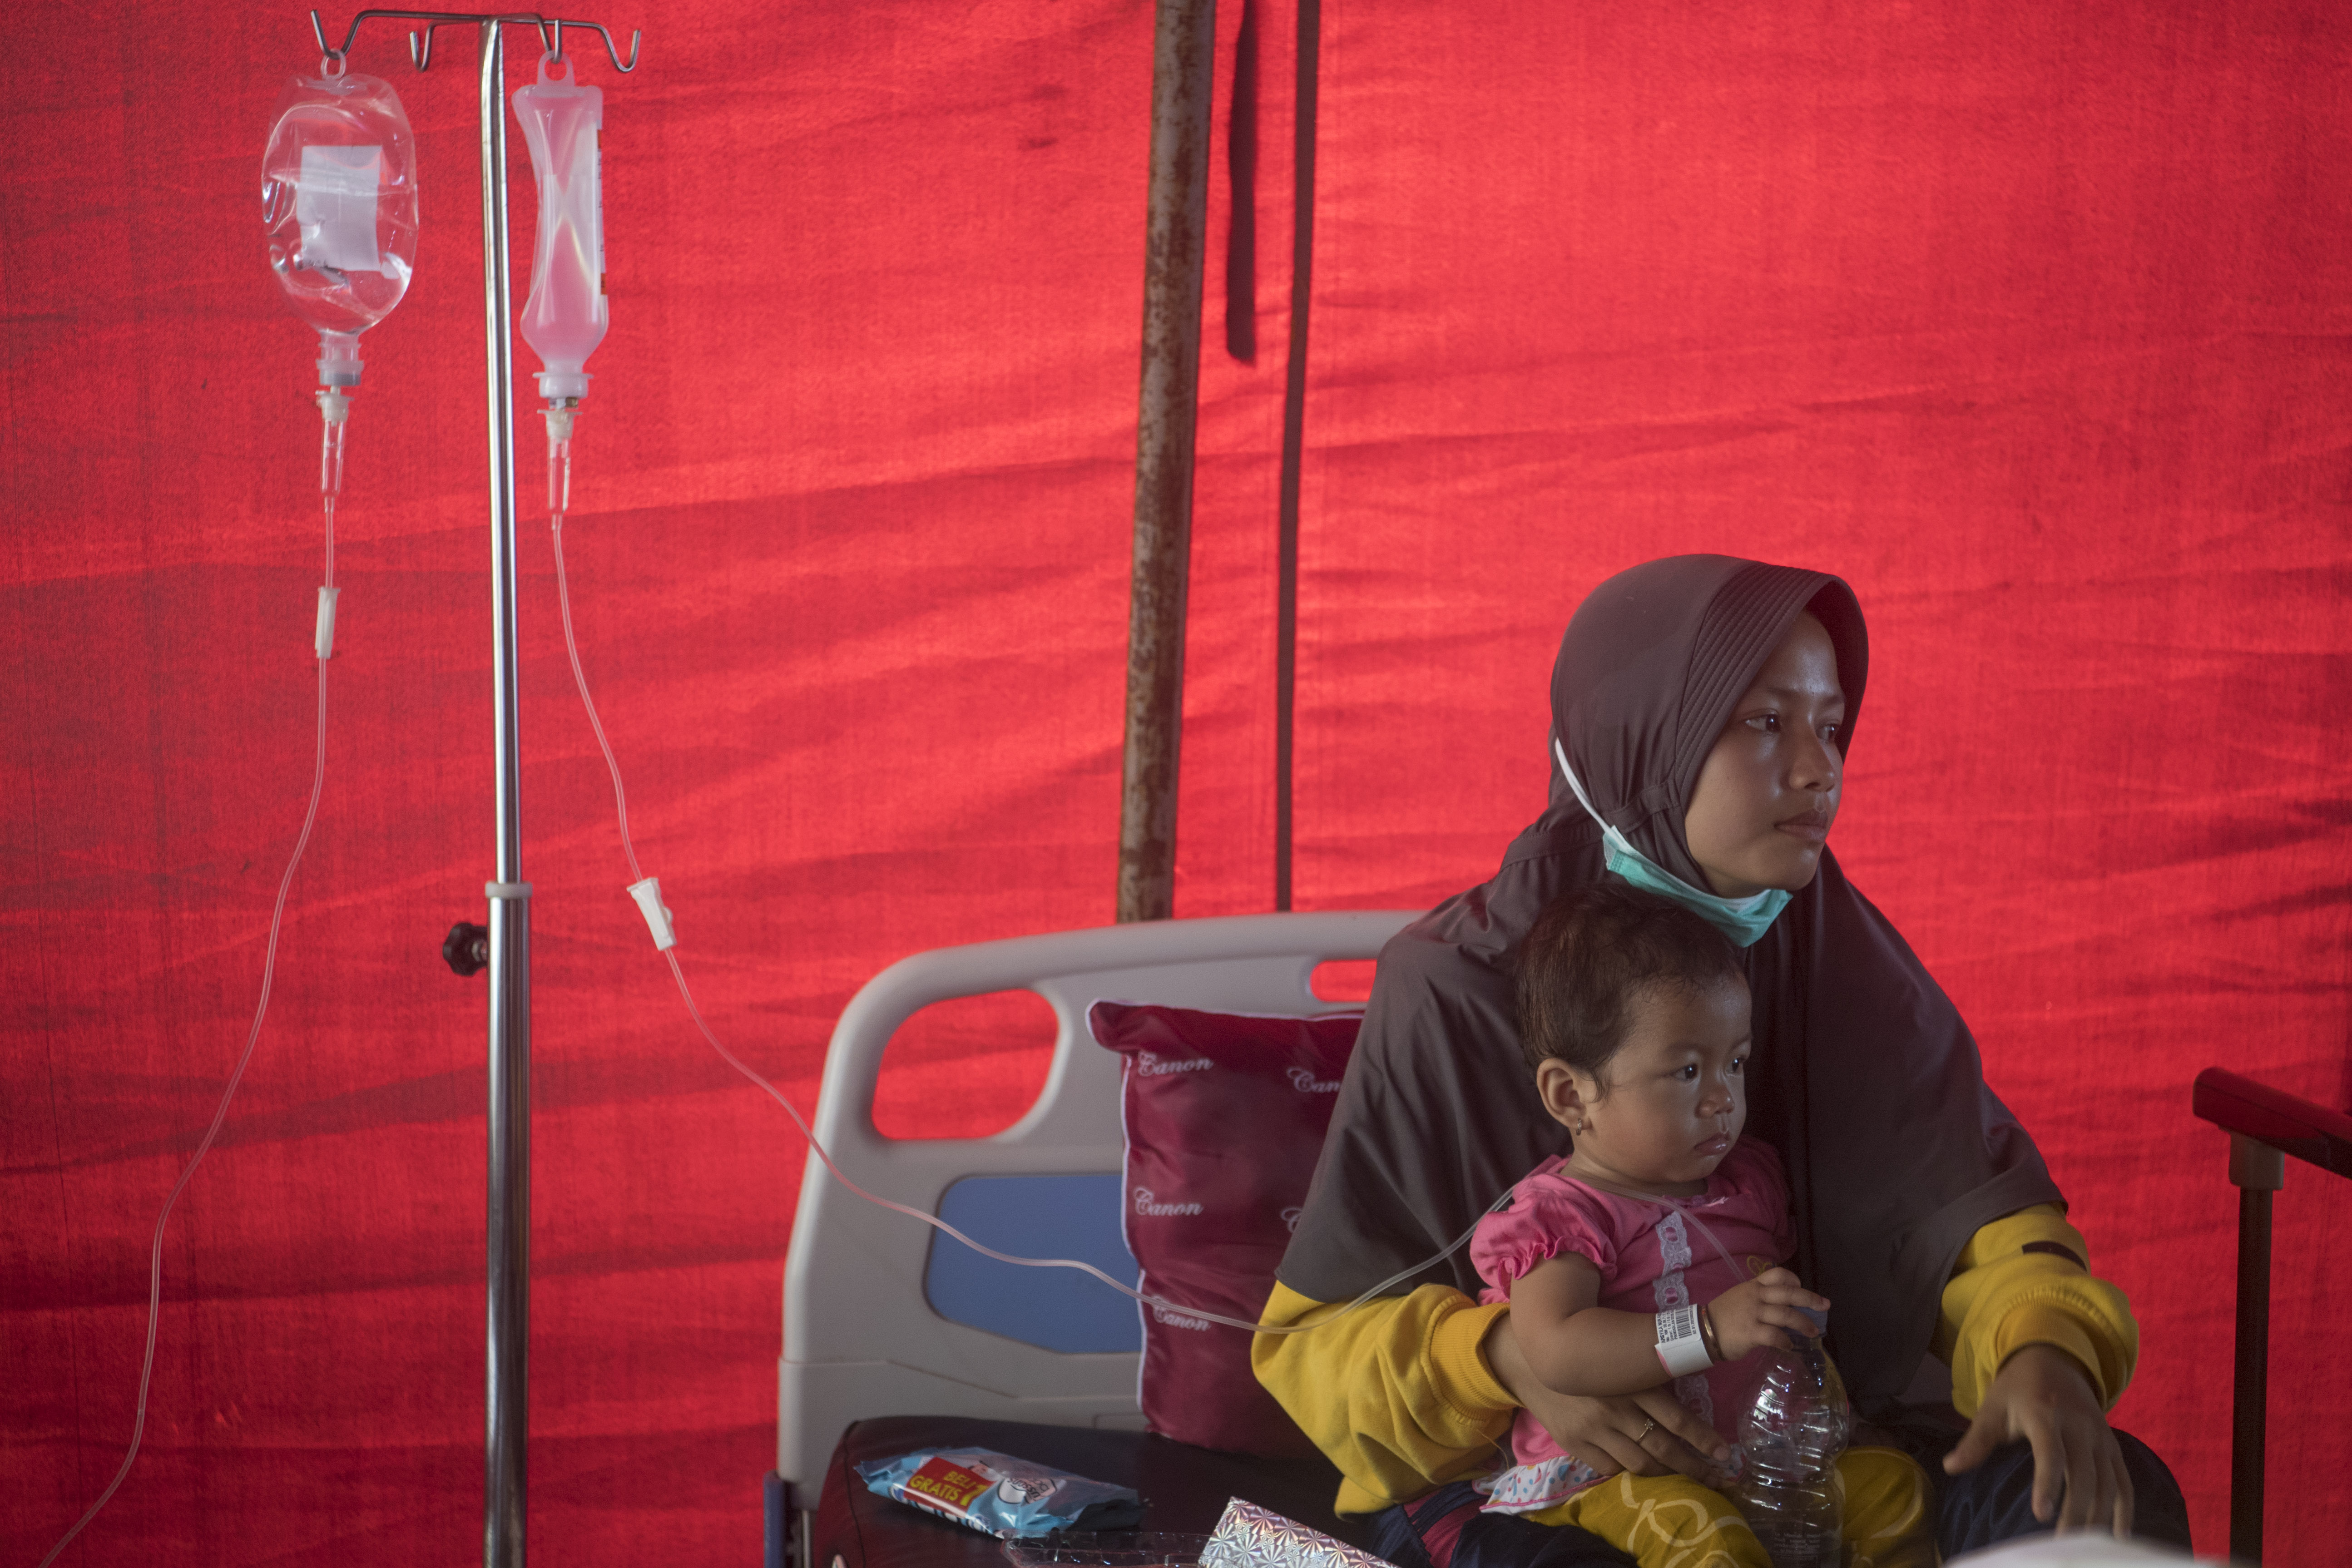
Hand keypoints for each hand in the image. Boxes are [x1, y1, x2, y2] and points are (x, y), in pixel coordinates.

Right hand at [1484, 1310, 1730, 1482]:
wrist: (1532, 1359)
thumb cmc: (1587, 1355)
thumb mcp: (1622, 1358)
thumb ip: (1650, 1380)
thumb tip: (1688, 1405)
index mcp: (1631, 1383)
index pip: (1677, 1419)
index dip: (1704, 1439)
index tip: (1725, 1454)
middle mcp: (1614, 1408)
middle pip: (1663, 1447)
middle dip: (1694, 1466)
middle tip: (1715, 1478)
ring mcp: (1593, 1428)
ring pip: (1639, 1463)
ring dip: (1666, 1474)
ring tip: (1683, 1479)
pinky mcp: (1574, 1442)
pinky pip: (1609, 1468)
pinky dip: (1628, 1472)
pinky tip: (1641, 1471)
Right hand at [1705, 1267, 1829, 1360]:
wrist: (1703, 1331)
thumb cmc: (1724, 1315)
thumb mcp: (1740, 1297)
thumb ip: (1760, 1298)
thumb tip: (1785, 1307)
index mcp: (1753, 1286)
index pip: (1777, 1274)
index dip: (1793, 1280)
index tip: (1800, 1287)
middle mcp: (1756, 1296)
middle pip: (1789, 1293)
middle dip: (1810, 1299)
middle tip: (1825, 1306)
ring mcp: (1754, 1314)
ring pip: (1786, 1315)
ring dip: (1803, 1324)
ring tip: (1813, 1332)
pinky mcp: (1751, 1332)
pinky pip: (1775, 1335)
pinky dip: (1785, 1341)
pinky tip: (1789, 1345)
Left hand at [1944, 1343, 2132, 1534]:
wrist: (2054, 1360)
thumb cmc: (2017, 1389)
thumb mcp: (1992, 1407)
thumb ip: (1976, 1440)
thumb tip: (1950, 1467)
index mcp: (2045, 1413)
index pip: (2050, 1453)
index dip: (2047, 1483)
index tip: (2041, 1515)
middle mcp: (2079, 1425)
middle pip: (2084, 1475)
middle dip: (2075, 1512)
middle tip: (2061, 1544)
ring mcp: (2100, 1437)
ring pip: (2108, 1483)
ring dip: (2099, 1516)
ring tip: (2082, 1544)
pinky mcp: (2112, 1447)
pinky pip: (2124, 1481)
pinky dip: (2124, 1509)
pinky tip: (2117, 1535)